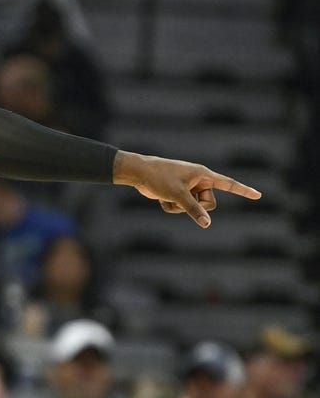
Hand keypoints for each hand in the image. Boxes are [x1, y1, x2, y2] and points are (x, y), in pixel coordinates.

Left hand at [113, 152, 260, 227]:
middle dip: (195, 207)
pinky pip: (181, 209)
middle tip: (181, 197)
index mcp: (203, 175)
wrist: (139, 173)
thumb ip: (194, 210)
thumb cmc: (159, 178)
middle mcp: (198, 181)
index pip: (228, 184)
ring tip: (168, 195)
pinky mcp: (178, 194)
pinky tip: (161, 197)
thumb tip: (207, 224)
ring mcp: (188, 188)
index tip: (258, 195)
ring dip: (179, 207)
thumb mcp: (178, 195)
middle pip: (209, 204)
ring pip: (193, 209)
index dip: (243, 190)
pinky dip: (171, 206)